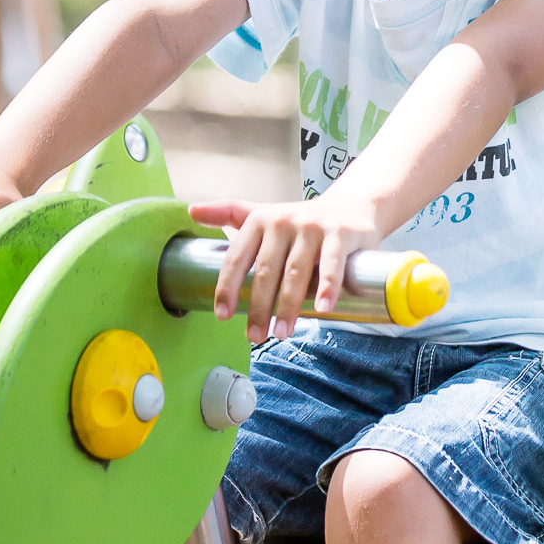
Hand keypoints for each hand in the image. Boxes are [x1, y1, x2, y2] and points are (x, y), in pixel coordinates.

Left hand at [190, 194, 381, 343]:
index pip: (237, 257)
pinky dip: (328, 287)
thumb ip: (230, 213)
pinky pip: (331, 263)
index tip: (223, 316)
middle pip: (266, 270)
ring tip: (282, 333)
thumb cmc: (302, 221)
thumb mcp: (265, 215)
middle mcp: (283, 220)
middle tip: (255, 336)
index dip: (228, 288)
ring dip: (288, 306)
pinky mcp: (341, 233)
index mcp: (260, 220)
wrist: (352, 206)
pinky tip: (323, 308)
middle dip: (259, 307)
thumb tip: (192, 210)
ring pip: (295, 271)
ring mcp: (313, 226)